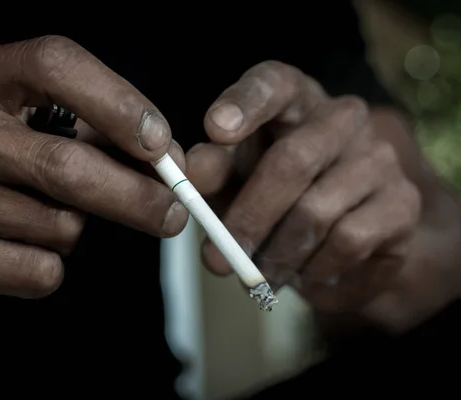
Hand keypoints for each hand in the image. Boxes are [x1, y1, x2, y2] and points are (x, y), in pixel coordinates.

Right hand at [0, 36, 187, 307]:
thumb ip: (101, 132)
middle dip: (136, 196)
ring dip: (77, 230)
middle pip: (65, 165)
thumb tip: (169, 164)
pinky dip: (51, 266)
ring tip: (41, 216)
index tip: (160, 143)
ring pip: (60, 225)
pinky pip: (40, 271)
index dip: (118, 103)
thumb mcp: (36, 119)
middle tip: (175, 213)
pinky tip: (19, 248)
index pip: (55, 66)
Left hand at [187, 61, 422, 318]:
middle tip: (219, 258)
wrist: (340, 237)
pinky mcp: (402, 202)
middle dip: (248, 217)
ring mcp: (379, 157)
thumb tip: (193, 174)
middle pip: (292, 160)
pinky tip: (300, 273)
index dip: (244, 103)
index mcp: (293, 100)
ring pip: (316, 210)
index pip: (273, 83)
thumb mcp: (233, 182)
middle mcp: (342, 117)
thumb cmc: (272, 197)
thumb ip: (214, 173)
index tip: (215, 129)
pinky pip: (347, 241)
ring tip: (257, 274)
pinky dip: (312, 268)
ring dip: (276, 254)